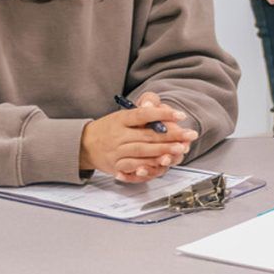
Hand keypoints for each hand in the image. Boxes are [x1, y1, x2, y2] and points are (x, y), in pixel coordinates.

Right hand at [80, 96, 197, 181]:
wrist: (85, 145)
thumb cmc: (110, 129)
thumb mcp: (123, 115)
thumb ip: (142, 112)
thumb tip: (154, 107)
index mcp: (121, 119)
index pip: (143, 114)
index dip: (163, 114)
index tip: (181, 115)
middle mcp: (118, 135)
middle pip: (147, 135)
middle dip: (171, 136)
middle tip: (188, 136)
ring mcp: (116, 152)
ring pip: (142, 152)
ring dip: (162, 152)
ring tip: (179, 150)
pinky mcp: (116, 166)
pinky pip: (133, 167)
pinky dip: (148, 167)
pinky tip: (162, 164)